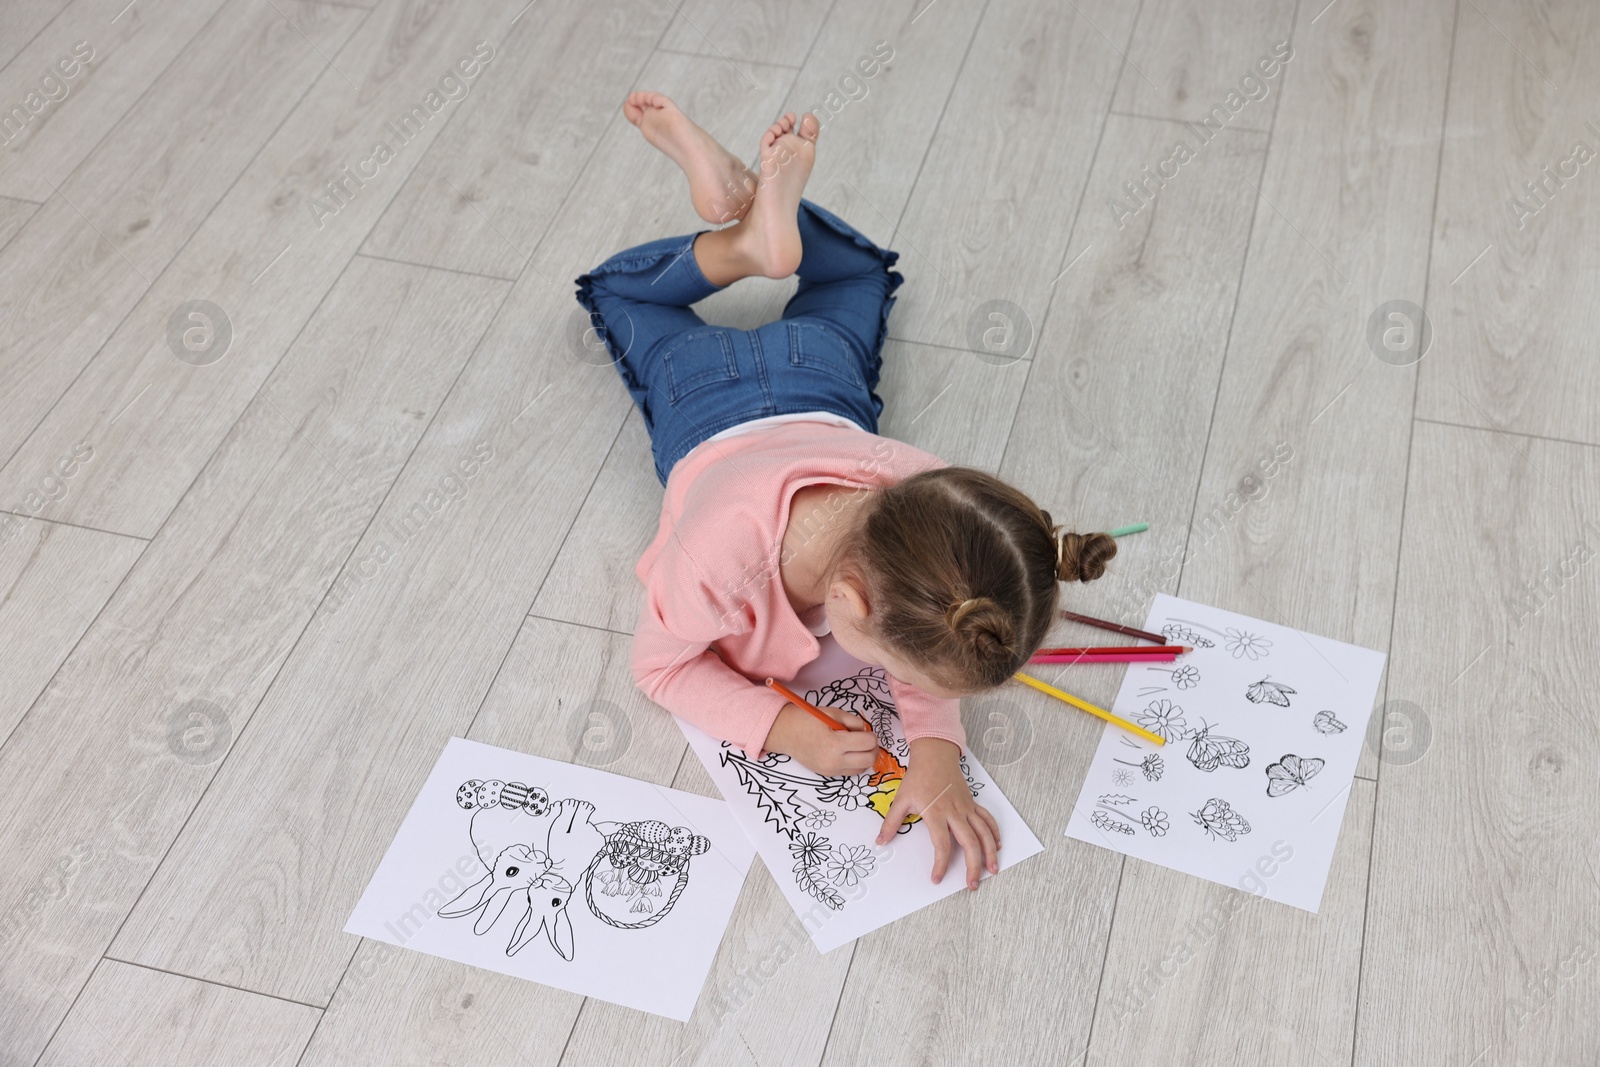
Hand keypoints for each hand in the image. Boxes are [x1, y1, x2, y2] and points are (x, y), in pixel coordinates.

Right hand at [761, 702, 878, 776]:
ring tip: (856, 745)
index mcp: (834, 744)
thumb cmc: (808, 719)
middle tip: (867, 739)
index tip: (865, 731)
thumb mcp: (833, 713)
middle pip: (869, 760)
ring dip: (865, 757)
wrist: (785, 733)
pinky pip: (850, 771)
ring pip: (862, 769)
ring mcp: (830, 770)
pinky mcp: (827, 774)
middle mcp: (833, 761)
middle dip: (873, 749)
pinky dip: (854, 762)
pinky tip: (847, 752)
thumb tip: (867, 733)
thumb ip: (854, 722)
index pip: (868, 744)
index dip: (871, 736)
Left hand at [877, 738, 1000, 889]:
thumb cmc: (918, 777)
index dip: (941, 865)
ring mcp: (966, 808)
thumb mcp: (901, 799)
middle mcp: (955, 812)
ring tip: (992, 870)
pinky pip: (987, 820)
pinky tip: (997, 846)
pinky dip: (994, 833)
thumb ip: (891, 823)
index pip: (942, 845)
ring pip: (984, 833)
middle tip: (972, 885)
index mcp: (936, 813)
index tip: (937, 879)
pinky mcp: (972, 803)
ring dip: (990, 853)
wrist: (935, 755)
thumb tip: (880, 841)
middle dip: (973, 866)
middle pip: (970, 843)